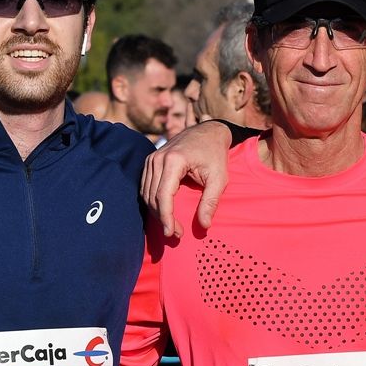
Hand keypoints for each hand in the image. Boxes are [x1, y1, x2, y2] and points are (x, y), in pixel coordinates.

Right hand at [141, 121, 233, 237]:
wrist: (207, 132)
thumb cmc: (215, 154)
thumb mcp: (219, 178)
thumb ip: (211, 201)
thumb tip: (204, 225)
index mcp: (174, 160)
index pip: (163, 195)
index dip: (166, 217)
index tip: (172, 233)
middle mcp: (158, 158)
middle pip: (153, 197)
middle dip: (162, 219)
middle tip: (176, 234)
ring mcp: (152, 159)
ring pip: (146, 194)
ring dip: (157, 213)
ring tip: (172, 226)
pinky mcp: (150, 162)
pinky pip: (146, 187)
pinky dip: (153, 203)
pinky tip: (165, 213)